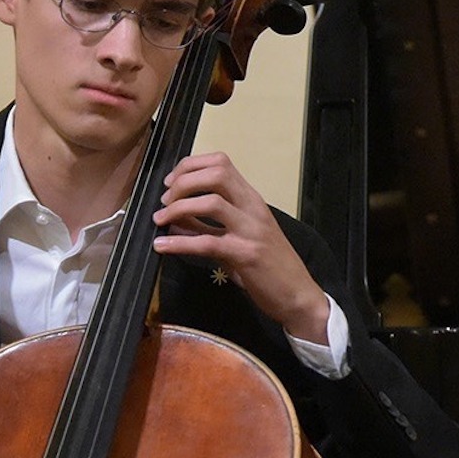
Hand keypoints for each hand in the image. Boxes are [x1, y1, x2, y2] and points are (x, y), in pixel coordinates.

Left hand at [152, 152, 329, 343]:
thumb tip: (173, 219)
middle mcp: (252, 208)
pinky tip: (162, 247)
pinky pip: (207, 242)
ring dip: (178, 208)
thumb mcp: (236, 238)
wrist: (298, 295)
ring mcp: (251, 230)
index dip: (190, 167)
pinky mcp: (246, 255)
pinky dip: (179, 243)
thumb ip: (207, 226)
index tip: (171, 183)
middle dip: (183, 182)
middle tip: (165, 200)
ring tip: (160, 220)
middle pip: (216, 174)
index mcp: (250, 199)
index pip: (221, 163)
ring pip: (211, 203)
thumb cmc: (268, 266)